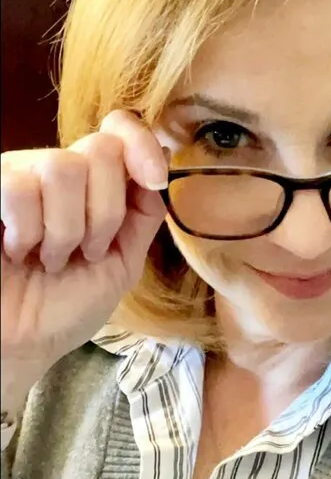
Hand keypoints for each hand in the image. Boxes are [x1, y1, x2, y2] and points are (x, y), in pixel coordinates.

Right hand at [1, 110, 167, 400]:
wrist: (20, 345)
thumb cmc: (64, 309)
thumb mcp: (121, 263)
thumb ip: (143, 214)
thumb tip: (164, 160)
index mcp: (92, 186)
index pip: (118, 133)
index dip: (140, 145)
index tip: (155, 179)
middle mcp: (56, 173)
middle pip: (100, 151)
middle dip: (104, 214)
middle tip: (86, 253)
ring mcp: (20, 177)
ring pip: (62, 167)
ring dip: (65, 230)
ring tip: (49, 260)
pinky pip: (19, 186)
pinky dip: (27, 230)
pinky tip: (17, 251)